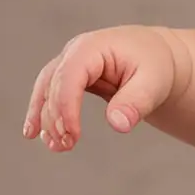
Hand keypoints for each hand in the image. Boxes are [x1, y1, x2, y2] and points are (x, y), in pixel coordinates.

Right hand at [23, 25, 180, 150]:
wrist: (157, 58)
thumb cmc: (156, 66)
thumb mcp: (153, 83)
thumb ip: (136, 102)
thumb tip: (118, 125)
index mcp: (93, 47)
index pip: (70, 75)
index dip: (66, 105)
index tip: (72, 134)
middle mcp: (75, 52)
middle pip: (54, 84)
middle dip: (56, 117)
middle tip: (66, 146)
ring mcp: (70, 64)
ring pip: (47, 90)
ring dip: (46, 119)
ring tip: (55, 146)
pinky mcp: (71, 79)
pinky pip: (50, 95)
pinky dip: (43, 115)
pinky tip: (38, 135)